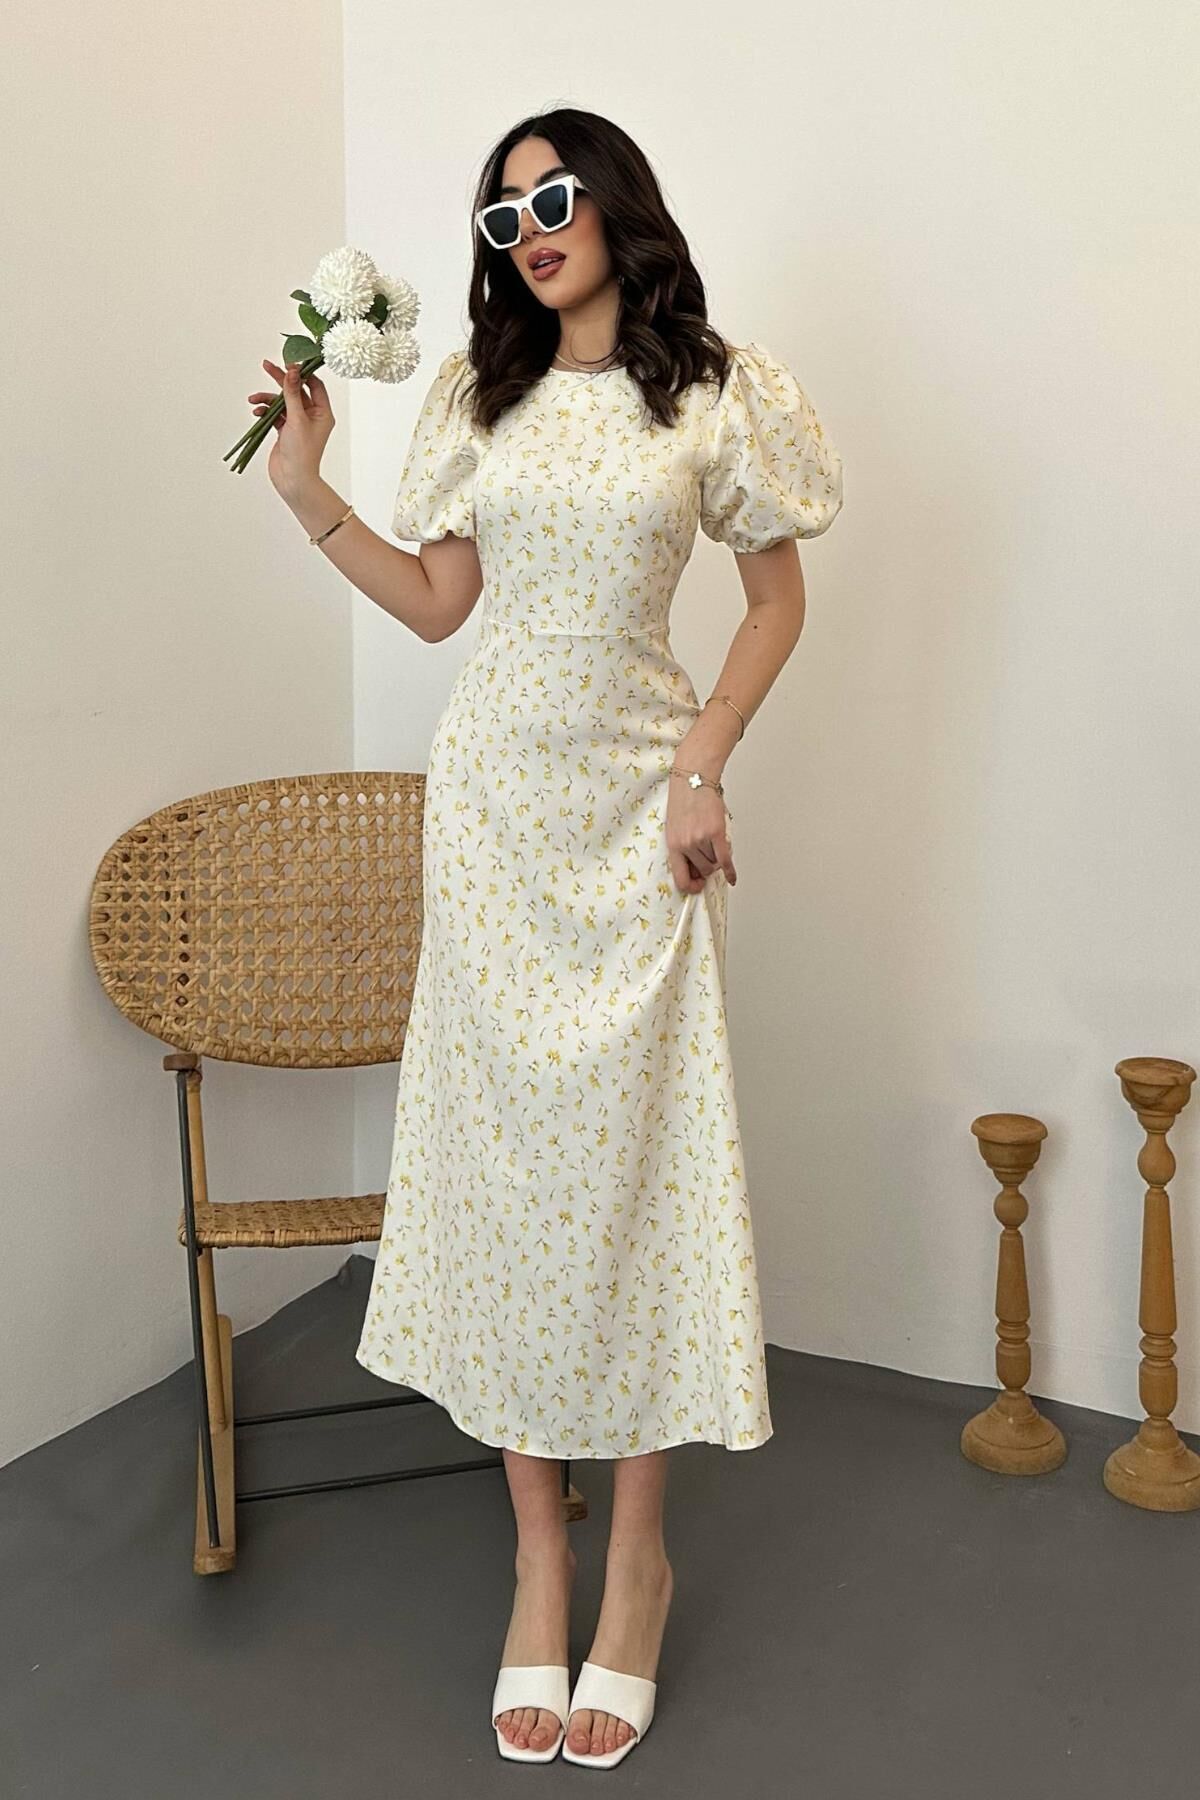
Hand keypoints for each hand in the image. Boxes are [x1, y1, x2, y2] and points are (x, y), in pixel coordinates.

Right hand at [247, 358, 335, 497]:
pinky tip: (257, 412)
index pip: (315, 385)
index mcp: (322, 413)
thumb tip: (292, 370)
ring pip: (282, 402)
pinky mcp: (284, 431)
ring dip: (267, 399)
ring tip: (254, 400)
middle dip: (281, 379)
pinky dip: (265, 411)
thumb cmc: (301, 453)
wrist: (293, 480)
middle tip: (267, 365)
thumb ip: (293, 394)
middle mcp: (312, 417)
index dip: (302, 373)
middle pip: (296, 390)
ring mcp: (297, 424)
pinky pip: (274, 415)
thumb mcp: (297, 419)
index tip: (289, 362)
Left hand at [665, 777, 736, 894]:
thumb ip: (683, 848)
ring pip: (716, 864)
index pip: (681, 878)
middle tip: (710, 855)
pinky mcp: (716, 833)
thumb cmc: (684, 800)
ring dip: (718, 857)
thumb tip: (695, 868)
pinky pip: (725, 859)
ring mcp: (701, 839)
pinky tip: (732, 878)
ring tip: (714, 842)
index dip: (691, 886)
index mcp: (673, 845)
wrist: (693, 779)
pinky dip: (730, 871)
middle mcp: (686, 845)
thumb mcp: (675, 827)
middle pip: (704, 871)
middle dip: (709, 867)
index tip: (698, 886)